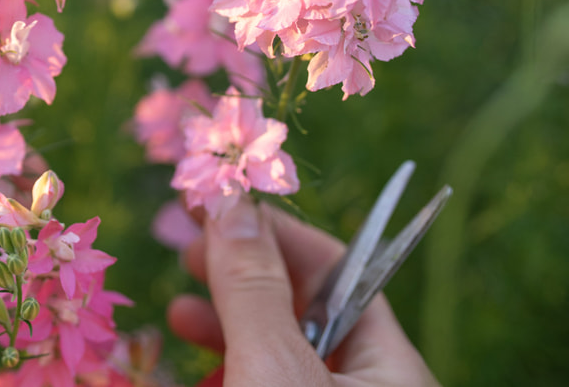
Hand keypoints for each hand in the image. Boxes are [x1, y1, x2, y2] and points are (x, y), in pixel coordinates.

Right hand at [167, 198, 439, 386]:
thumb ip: (253, 287)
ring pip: (276, 350)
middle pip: (303, 307)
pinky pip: (263, 382)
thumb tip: (232, 201)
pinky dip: (226, 365)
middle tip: (188, 251)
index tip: (218, 207)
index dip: (275, 231)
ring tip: (178, 312)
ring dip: (223, 322)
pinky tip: (191, 359)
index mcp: (392, 368)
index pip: (340, 270)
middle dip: (240, 274)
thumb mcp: (272, 366)